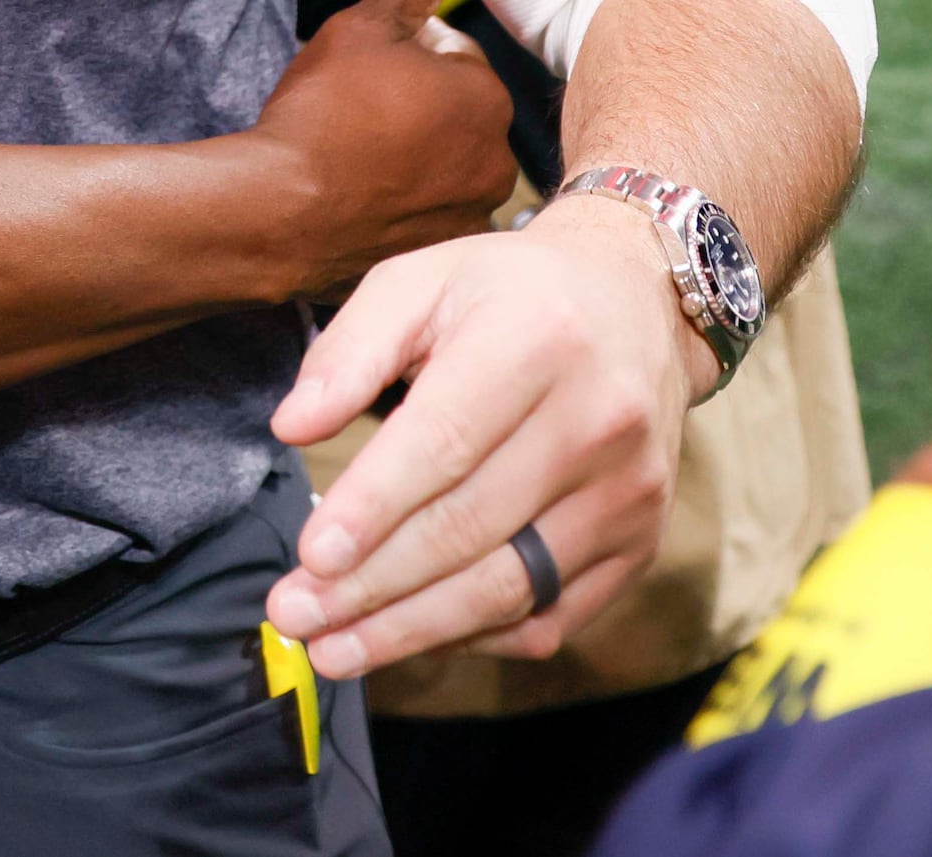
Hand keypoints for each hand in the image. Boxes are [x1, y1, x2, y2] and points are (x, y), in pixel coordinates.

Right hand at [250, 0, 518, 294]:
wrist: (283, 214)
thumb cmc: (324, 114)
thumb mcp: (359, 28)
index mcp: (488, 99)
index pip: (454, 52)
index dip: (405, 48)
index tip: (364, 61)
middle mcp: (497, 163)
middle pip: (455, 112)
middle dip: (416, 103)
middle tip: (355, 106)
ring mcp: (469, 215)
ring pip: (442, 164)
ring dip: (411, 154)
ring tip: (352, 154)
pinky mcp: (438, 256)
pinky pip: (423, 212)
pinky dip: (397, 201)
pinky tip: (355, 195)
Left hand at [264, 192, 700, 678]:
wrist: (636, 306)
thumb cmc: (505, 294)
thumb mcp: (419, 281)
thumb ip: (350, 350)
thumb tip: (290, 426)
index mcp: (538, 342)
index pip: (446, 443)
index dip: (374, 506)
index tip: (310, 556)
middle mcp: (599, 422)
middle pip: (471, 527)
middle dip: (372, 585)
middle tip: (295, 615)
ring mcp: (628, 492)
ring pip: (510, 586)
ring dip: (413, 629)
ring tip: (334, 649)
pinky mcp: (641, 543)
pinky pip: (551, 615)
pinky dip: (475, 637)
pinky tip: (409, 639)